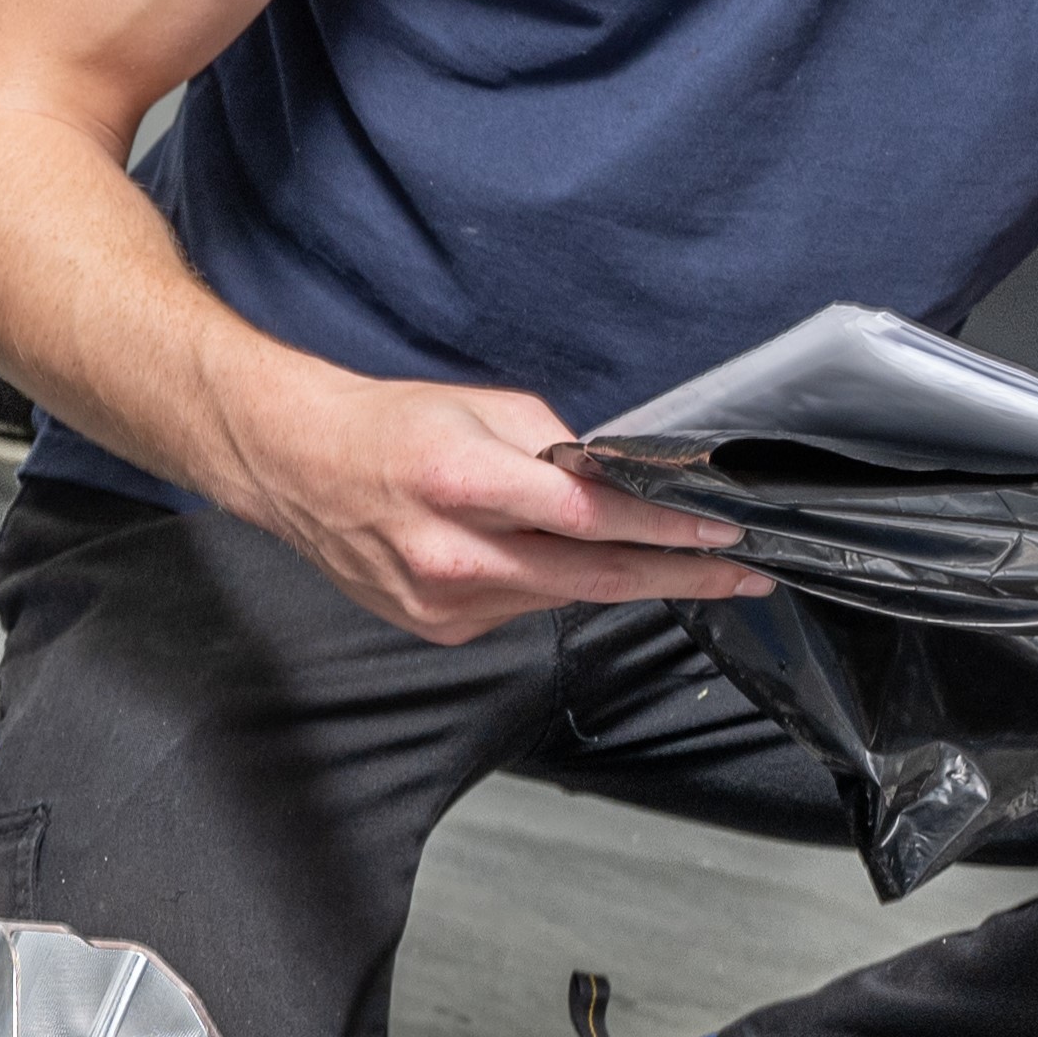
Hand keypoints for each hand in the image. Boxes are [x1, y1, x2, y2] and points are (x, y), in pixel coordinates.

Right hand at [199, 366, 767, 645]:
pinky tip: (528, 553)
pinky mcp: (441, 629)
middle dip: (678, 576)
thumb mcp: (481, 407)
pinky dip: (545, 582)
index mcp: (463, 480)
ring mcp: (445, 602)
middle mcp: (453, 553)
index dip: (665, 530)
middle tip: (741, 574)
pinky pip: (521, 609)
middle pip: (593, 580)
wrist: (296, 466)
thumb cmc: (387, 427)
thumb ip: (557, 446)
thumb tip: (618, 480)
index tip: (720, 532)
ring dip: (607, 574)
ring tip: (638, 548)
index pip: (590, 516)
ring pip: (560, 596)